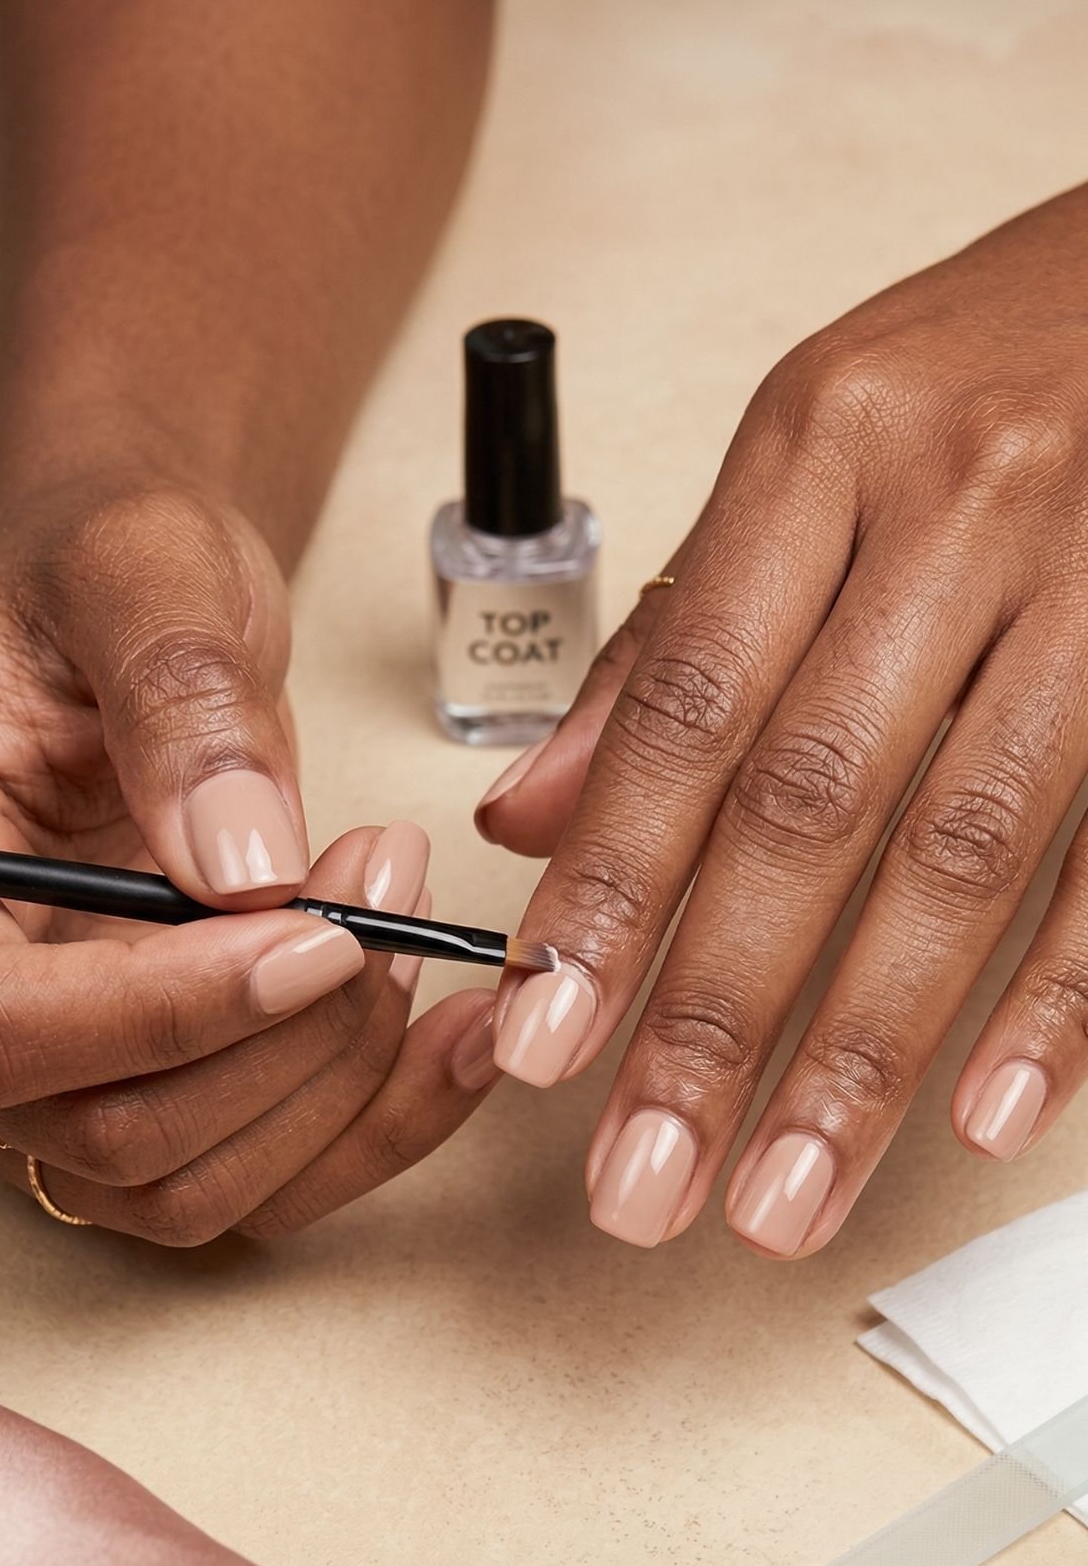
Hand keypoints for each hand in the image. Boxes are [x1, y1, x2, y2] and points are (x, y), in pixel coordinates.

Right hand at [0, 479, 497, 1241]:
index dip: (170, 1009)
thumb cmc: (113, 578)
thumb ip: (178, 700)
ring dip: (340, 1077)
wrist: (152, 615)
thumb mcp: (138, 571)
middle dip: (289, 1035)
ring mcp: (71, 1078)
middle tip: (386, 882)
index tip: (321, 934)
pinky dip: (383, 1122)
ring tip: (408, 915)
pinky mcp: (173, 1097)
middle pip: (118, 1137)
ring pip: (202, 1188)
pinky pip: (273, 1180)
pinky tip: (460, 1031)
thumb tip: (244, 865)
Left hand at [476, 189, 1087, 1254]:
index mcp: (821, 449)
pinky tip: (984, 1115)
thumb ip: (674, 640)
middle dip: (715, 1013)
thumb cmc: (989, 369)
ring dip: (866, 1049)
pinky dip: (1058, 999)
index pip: (684, 705)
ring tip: (785, 1196)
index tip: (541, 1043)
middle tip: (642, 1182)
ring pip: (963, 851)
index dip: (607, 889)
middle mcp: (956, 506)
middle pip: (811, 803)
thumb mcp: (809, 456)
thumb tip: (530, 821)